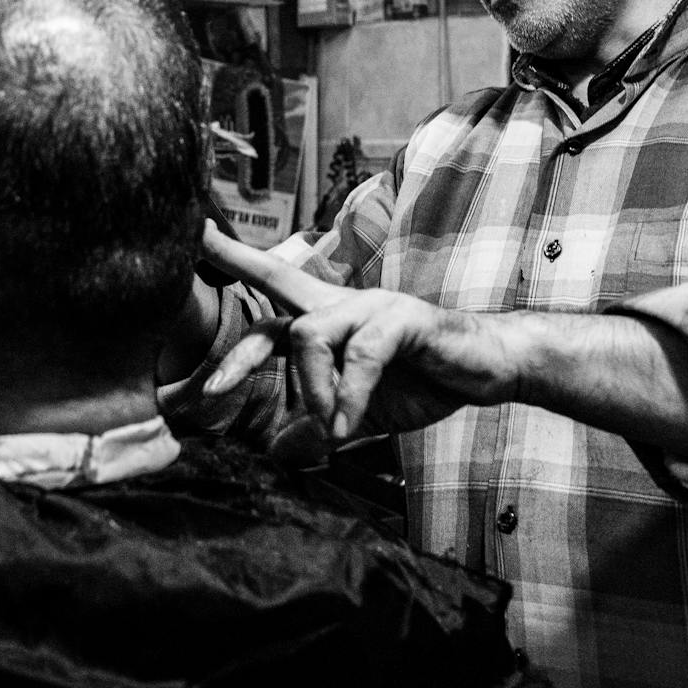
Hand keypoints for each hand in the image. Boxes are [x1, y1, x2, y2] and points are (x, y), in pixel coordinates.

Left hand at [201, 222, 518, 439]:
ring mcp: (373, 306)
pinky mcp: (405, 320)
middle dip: (237, 281)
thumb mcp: (360, 415)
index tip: (196, 235)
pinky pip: (361, 355)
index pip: (271, 285)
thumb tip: (277, 453)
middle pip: (278, 284)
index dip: (234, 261)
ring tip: (326, 428)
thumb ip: (319, 427)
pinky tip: (349, 425)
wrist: (490, 369)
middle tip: (207, 341)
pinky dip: (349, 395)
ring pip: (310, 333)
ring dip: (309, 389)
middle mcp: (344, 302)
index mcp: (329, 318)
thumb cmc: (424, 380)